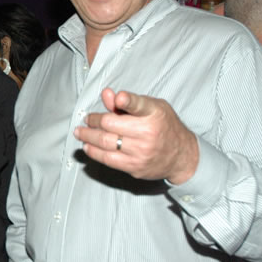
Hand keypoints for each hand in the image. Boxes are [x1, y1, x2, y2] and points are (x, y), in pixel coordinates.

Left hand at [73, 88, 198, 184]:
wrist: (182, 156)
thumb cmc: (164, 126)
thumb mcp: (153, 108)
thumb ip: (129, 102)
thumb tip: (106, 94)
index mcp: (154, 114)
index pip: (139, 104)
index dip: (128, 101)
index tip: (119, 98)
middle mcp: (148, 133)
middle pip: (111, 125)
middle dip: (93, 121)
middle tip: (86, 119)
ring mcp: (141, 152)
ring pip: (106, 143)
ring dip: (88, 137)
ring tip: (80, 132)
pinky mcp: (135, 167)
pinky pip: (108, 160)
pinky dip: (94, 152)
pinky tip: (87, 146)